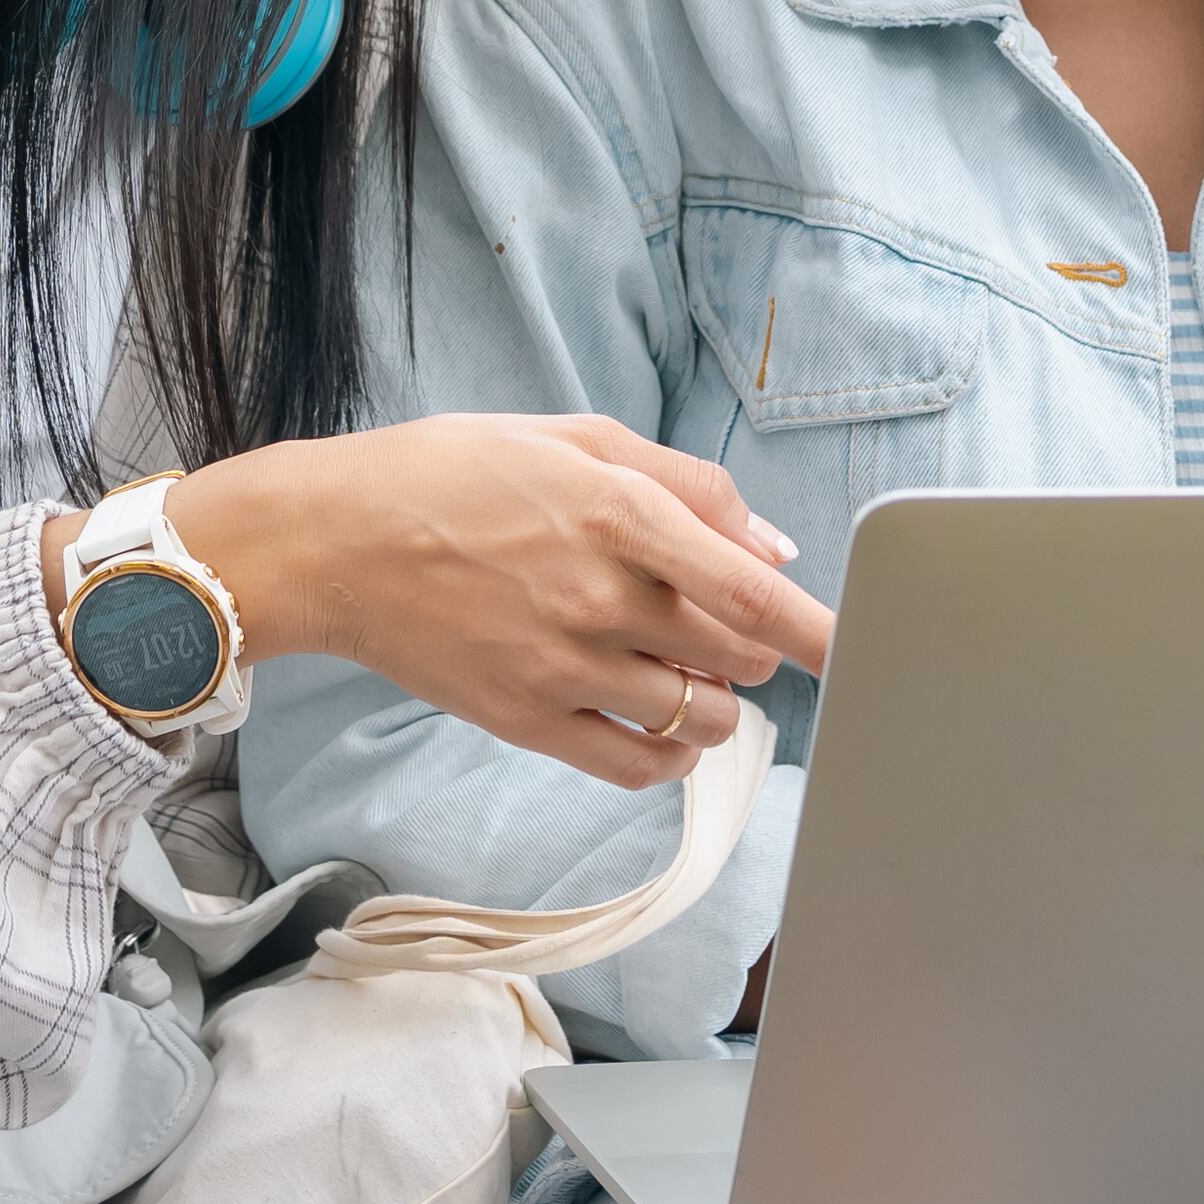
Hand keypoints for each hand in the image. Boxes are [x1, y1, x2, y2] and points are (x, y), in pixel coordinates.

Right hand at [147, 413, 834, 788]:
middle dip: (756, 647)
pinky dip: (669, 758)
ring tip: (691, 673)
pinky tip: (664, 731)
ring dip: (718, 702)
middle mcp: (602, 596)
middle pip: (735, 654)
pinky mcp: (527, 721)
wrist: (338, 542)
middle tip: (729, 627)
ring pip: (695, 716)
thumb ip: (689, 486)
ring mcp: (563, 667)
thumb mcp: (577, 438)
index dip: (820, 629)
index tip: (866, 647)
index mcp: (621, 512)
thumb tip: (774, 547)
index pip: (751, 590)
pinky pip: (634, 766)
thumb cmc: (456, 473)